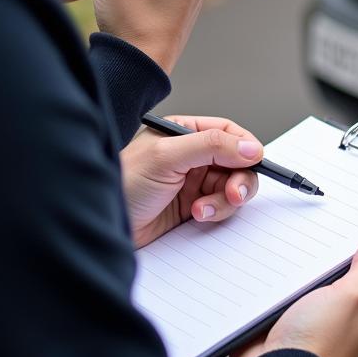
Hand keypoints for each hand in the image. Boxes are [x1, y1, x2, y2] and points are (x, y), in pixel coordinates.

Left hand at [121, 115, 262, 247]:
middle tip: (235, 193)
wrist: (102, 224)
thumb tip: (250, 147)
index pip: (227, 132)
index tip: (255, 160)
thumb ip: (211, 147)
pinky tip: (197, 215)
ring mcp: (194, 182)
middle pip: (236, 161)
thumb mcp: (167, 157)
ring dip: (226, 199)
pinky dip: (216, 212)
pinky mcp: (193, 206)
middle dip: (240, 178)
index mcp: (184, 133)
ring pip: (232, 186)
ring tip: (204, 208)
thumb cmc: (122, 184)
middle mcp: (192, 156)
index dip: (245, 146)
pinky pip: (221, 206)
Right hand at [227, 230, 357, 356]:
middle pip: (349, 273)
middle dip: (346, 248)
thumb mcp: (351, 298)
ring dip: (311, 263)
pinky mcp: (284, 320)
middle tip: (345, 221)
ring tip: (311, 236)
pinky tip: (281, 260)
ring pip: (316, 280)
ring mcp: (313, 318)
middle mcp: (341, 316)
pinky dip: (285, 277)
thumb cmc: (316, 347)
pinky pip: (288, 290)